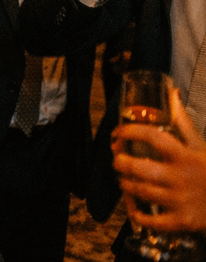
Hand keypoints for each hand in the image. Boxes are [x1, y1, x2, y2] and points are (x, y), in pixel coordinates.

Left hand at [113, 89, 205, 233]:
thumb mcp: (200, 145)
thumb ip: (182, 122)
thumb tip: (171, 94)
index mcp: (185, 156)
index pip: (153, 137)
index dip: (131, 132)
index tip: (118, 132)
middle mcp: (180, 177)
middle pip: (139, 168)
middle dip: (121, 162)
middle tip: (117, 160)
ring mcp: (181, 200)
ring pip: (141, 191)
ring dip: (126, 185)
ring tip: (124, 180)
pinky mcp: (183, 221)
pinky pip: (153, 220)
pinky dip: (138, 215)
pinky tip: (134, 209)